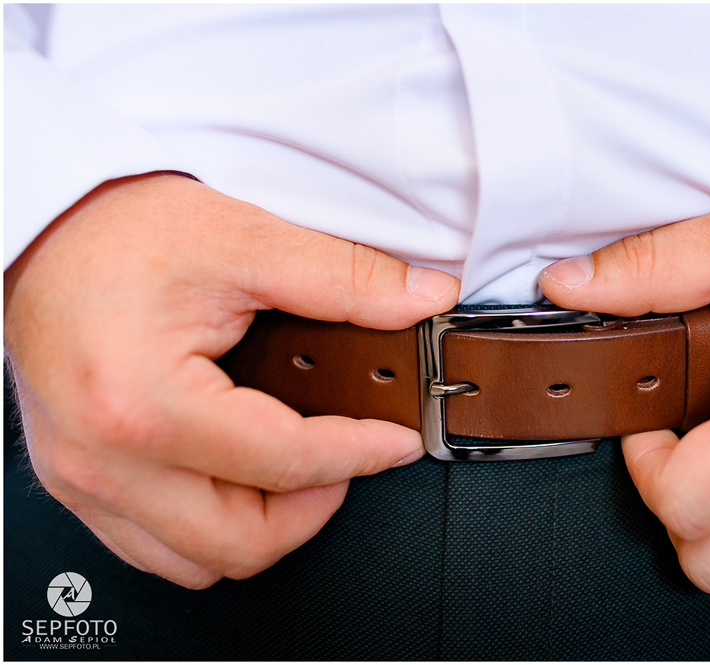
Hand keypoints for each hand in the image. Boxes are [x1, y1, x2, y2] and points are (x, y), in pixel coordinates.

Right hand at [4, 173, 459, 587]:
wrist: (43, 225)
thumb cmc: (119, 228)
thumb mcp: (244, 240)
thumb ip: (345, 277)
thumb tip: (420, 298)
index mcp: (146, 404)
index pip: (286, 463)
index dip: (362, 453)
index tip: (398, 442)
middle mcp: (104, 459)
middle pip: (240, 543)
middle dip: (312, 510)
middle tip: (346, 459)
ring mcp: (81, 478)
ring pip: (195, 562)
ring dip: (260, 529)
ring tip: (295, 472)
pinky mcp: (72, 479)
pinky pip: (151, 546)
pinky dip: (207, 528)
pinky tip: (236, 478)